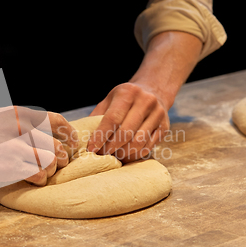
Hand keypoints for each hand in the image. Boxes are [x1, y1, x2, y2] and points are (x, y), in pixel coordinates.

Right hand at [0, 107, 77, 185]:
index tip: (73, 141)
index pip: (55, 120)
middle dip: (60, 157)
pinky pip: (39, 175)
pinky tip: (32, 179)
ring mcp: (15, 147)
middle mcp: (19, 128)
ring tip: (43, 172)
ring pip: (50, 161)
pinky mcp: (10, 166)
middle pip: (56, 145)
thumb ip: (21, 123)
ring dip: (50, 169)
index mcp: (18, 113)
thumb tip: (47, 133)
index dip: (69, 132)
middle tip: (57, 162)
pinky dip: (40, 179)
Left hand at [86, 31, 202, 162]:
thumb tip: (81, 137)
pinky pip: (148, 147)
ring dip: (123, 153)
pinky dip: (134, 155)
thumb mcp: (110, 99)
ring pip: (138, 142)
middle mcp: (146, 101)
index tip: (91, 149)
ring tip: (113, 156)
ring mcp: (158, 114)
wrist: (154, 90)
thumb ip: (97, 116)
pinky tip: (125, 156)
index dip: (100, 136)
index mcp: (128, 93)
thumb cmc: (125, 98)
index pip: (112, 119)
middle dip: (110, 147)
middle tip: (100, 155)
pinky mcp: (164, 127)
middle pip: (125, 132)